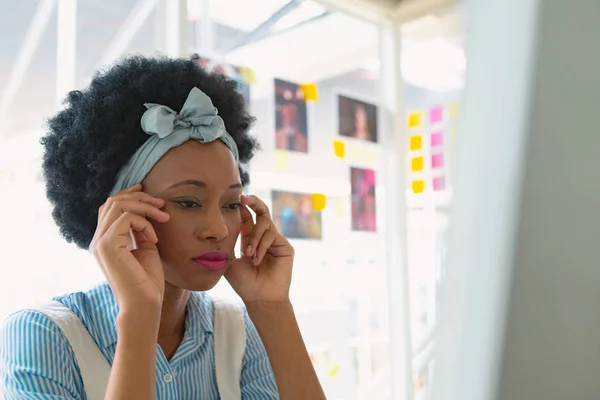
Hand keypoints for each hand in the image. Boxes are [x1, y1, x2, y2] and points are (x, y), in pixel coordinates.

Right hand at [90, 184, 169, 313]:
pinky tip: (154, 238)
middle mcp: (98, 240)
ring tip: (163, 216)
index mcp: (105, 240)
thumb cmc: (147, 281)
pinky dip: (144, 223)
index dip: (127, 194)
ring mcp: (100, 242)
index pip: (110, 207)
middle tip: (161, 204)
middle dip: (139, 197)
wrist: (145, 303)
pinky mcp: (107, 246)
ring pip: (118, 206)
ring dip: (145, 206)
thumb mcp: (146, 248)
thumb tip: (146, 211)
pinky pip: (126, 219)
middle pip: (113, 201)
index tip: (146, 190)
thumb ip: (141, 230)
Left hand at [225, 195, 294, 304]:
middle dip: (253, 202)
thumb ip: (228, 243)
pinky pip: (272, 236)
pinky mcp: (285, 246)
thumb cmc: (243, 283)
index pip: (247, 218)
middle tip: (244, 198)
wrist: (259, 298)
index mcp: (250, 239)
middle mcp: (264, 238)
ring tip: (248, 254)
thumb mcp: (229, 260)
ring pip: (265, 224)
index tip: (234, 199)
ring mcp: (275, 241)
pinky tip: (257, 259)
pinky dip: (261, 246)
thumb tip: (219, 225)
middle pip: (262, 211)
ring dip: (254, 238)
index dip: (242, 208)